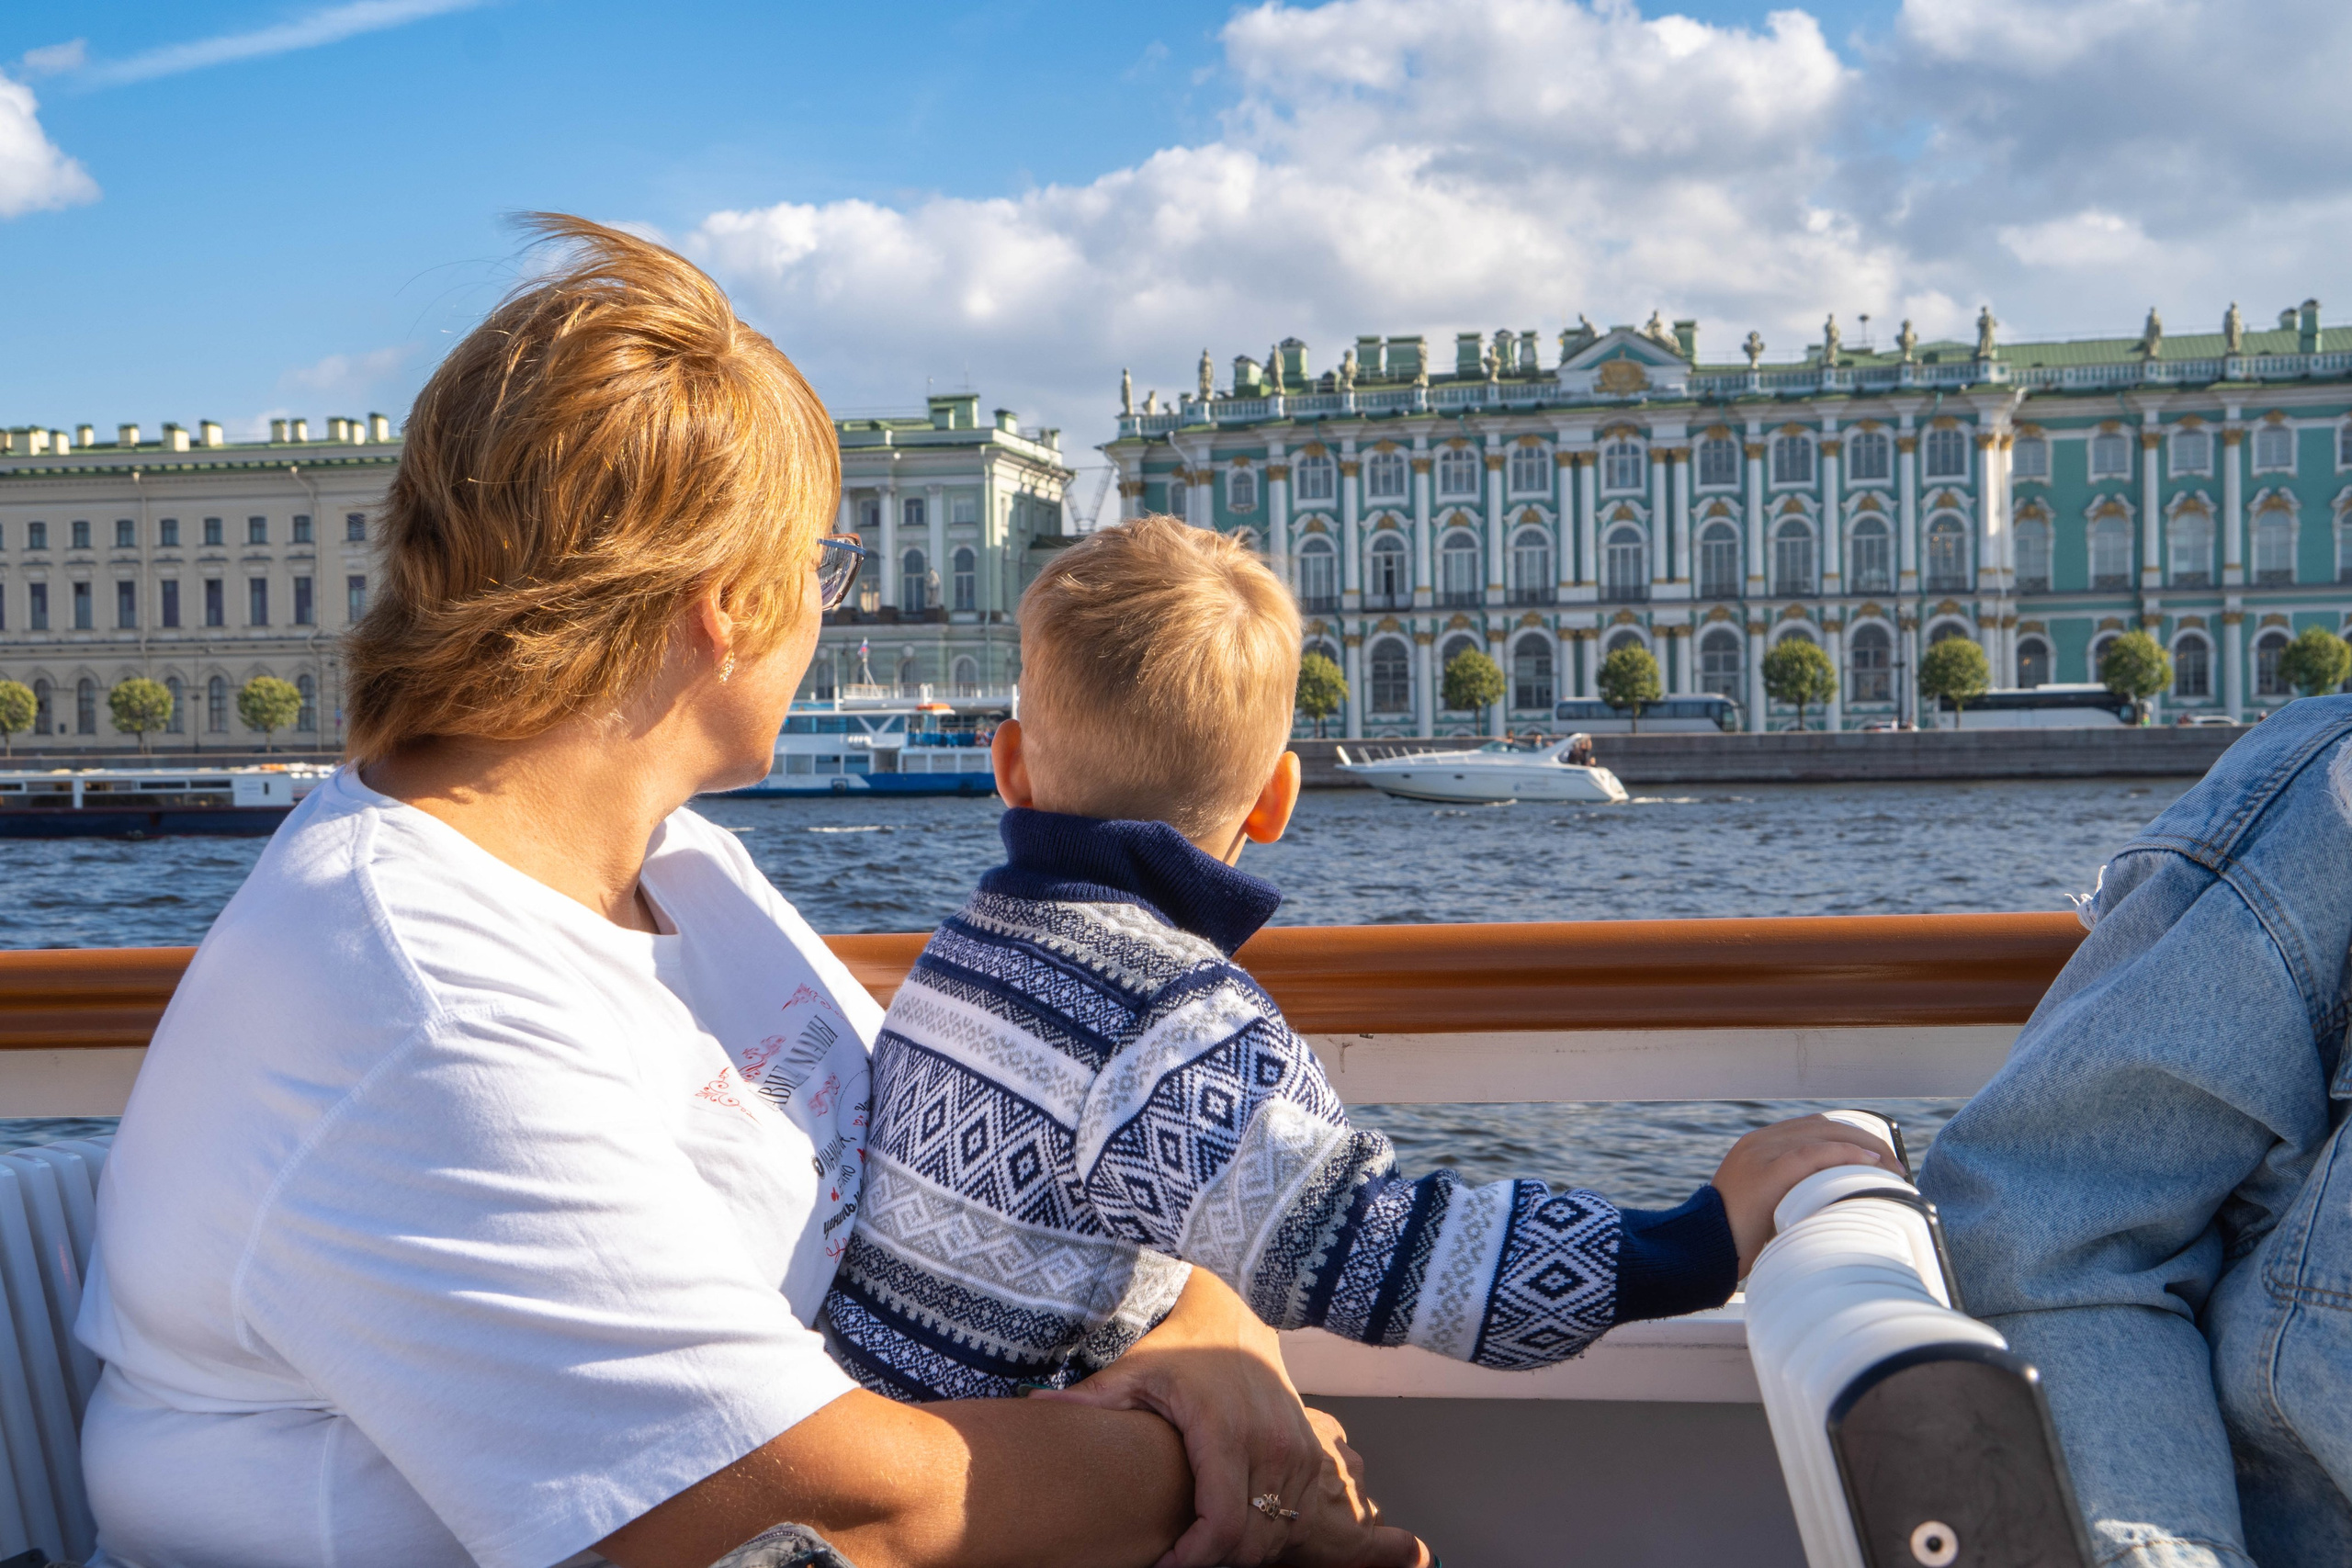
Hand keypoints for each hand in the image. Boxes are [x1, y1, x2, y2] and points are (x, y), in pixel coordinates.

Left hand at [1034, 1268, 1426, 1567]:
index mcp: (1226, 1432)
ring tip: (1200, 1546)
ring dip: (1241, 1550)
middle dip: (1214, 1561)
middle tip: (1175, 1559)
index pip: (1223, 1525)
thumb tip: (1033, 1408)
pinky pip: (1295, 1514)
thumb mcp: (1136, 1369)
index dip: (1194, 1560)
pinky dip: (1267, 1531)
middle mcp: (1272, 1445)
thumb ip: (1091, 1398)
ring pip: (1277, 1534)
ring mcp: (1297, 1450)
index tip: (1163, 1566)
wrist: (1235, 1315)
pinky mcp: (1310, 1452)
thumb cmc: (1180, 1343)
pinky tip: (1232, 1525)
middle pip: (1252, 1541)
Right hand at [1712, 1114, 1894, 1274]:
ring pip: (1822, 1135)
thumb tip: (1836, 1202)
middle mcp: (1759, 1141)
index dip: (1851, 1137)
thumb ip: (1794, 1192)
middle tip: (1895, 1166)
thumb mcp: (1768, 1205)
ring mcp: (1760, 1152)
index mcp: (1759, 1145)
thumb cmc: (1738, 1238)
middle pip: (1823, 1126)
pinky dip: (1844, 1155)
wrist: (1704, 1248)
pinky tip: (1868, 1166)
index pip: (1814, 1128)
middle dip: (1866, 1141)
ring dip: (1864, 1149)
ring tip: (1891, 1170)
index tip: (1878, 1158)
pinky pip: (1812, 1154)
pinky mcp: (1765, 1170)